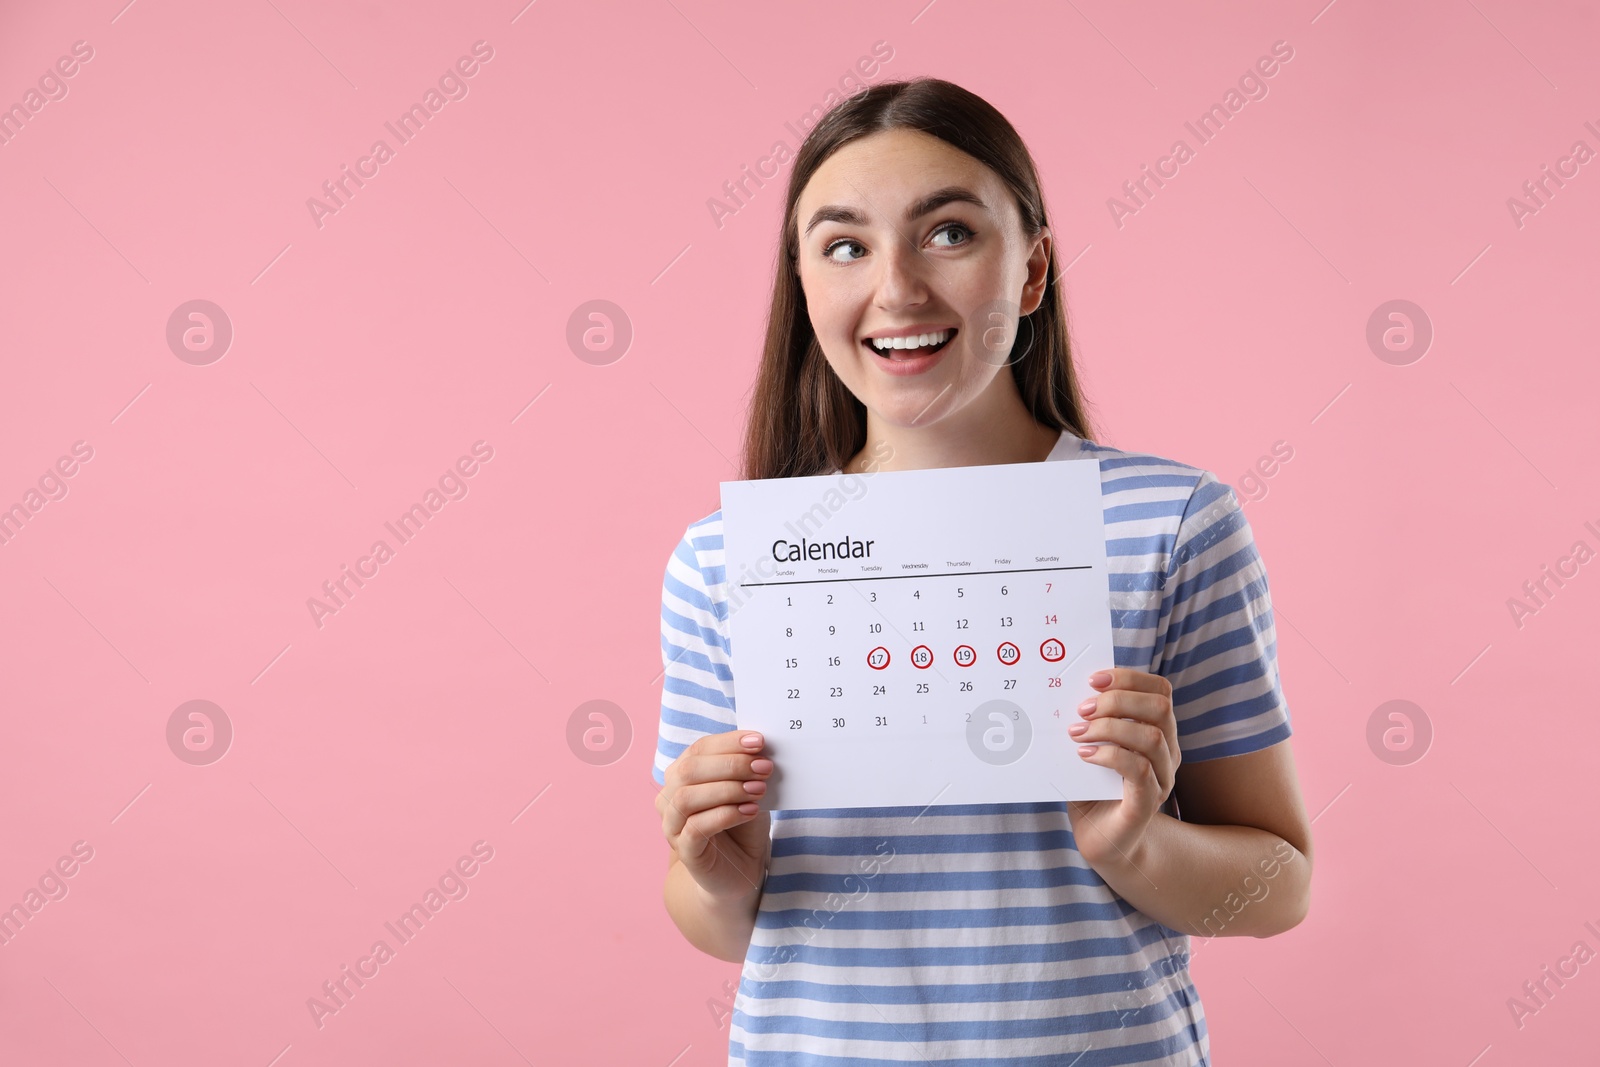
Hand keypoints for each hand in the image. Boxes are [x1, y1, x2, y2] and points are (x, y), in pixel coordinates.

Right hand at [656, 729, 773, 901]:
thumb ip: (747, 769)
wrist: (740, 872)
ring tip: (758, 790)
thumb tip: (760, 747)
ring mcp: (672, 826)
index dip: (728, 743)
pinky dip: (725, 815)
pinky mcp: (684, 851)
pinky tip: (749, 812)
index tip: (759, 741)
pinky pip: (695, 828)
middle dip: (730, 765)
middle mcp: (670, 798)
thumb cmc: (742, 826)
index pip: (699, 749)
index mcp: (682, 775)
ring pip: (686, 798)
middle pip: (689, 771)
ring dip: (727, 789)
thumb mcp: (748, 791)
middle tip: (764, 767)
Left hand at [1065, 668, 1179, 868]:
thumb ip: (1085, 721)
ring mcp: (1162, 778)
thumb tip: (1061, 691)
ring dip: (1110, 727)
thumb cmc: (1093, 789)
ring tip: (1078, 733)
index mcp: (1158, 732)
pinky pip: (1139, 770)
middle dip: (1118, 700)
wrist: (1101, 840)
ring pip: (1152, 737)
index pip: (1160, 691)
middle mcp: (1167, 753)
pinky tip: (1085, 755)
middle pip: (1160, 708)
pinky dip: (1109, 755)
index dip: (1129, 678)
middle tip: (1082, 709)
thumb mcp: (1089, 747)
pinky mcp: (1148, 802)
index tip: (1093, 679)